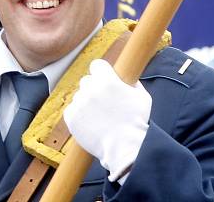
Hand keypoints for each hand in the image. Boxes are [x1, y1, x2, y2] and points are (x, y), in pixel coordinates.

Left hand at [63, 59, 151, 181]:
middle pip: (87, 81)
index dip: (102, 72)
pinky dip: (79, 115)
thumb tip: (127, 78)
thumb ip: (132, 83)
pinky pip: (72, 110)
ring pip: (79, 96)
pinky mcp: (71, 118)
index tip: (104, 79)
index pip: (97, 65)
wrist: (124, 148)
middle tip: (103, 102)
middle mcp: (91, 89)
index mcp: (108, 80)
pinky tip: (91, 123)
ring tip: (99, 117)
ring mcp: (79, 103)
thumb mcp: (142, 97)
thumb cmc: (136, 123)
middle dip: (94, 88)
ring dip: (86, 103)